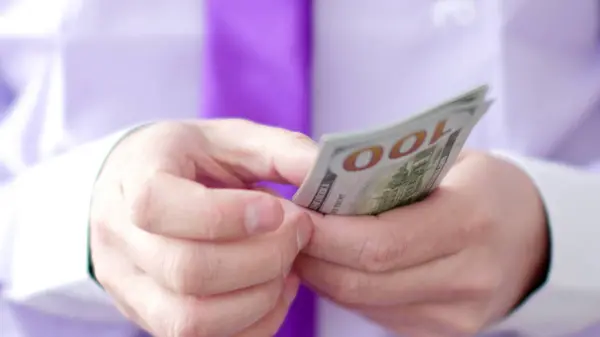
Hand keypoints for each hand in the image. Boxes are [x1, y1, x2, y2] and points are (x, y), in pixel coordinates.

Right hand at [90, 119, 315, 336]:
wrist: (136, 187)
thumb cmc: (188, 160)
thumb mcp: (230, 139)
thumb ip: (280, 151)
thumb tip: (327, 172)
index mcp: (136, 176)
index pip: (159, 205)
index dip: (226, 215)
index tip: (276, 209)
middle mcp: (120, 237)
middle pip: (187, 270)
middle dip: (262, 258)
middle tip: (299, 233)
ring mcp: (128, 285)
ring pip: (191, 319)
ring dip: (260, 298)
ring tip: (288, 265)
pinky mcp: (149, 316)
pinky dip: (253, 323)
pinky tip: (274, 290)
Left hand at [295, 151, 548, 336]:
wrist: (532, 237)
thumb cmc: (483, 187)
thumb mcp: (447, 162)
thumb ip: (387, 175)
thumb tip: (317, 184)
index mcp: (470, 221)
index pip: (380, 243)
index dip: (327, 233)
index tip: (295, 211)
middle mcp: (466, 277)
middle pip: (362, 281)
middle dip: (313, 255)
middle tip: (288, 227)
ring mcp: (454, 315)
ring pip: (361, 302)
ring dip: (323, 273)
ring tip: (303, 242)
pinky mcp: (440, 332)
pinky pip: (374, 312)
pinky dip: (345, 288)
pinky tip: (336, 262)